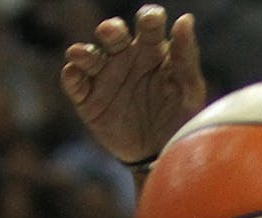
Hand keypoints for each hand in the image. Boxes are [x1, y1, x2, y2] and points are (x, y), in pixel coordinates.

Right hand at [60, 4, 206, 164]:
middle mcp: (126, 57)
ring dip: (84, 52)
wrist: (161, 155)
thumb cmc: (180, 118)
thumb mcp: (190, 91)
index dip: (148, 18)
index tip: (150, 20)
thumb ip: (187, 56)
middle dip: (110, 30)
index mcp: (153, 50)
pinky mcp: (88, 99)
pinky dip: (71, 75)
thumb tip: (185, 19)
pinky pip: (74, 82)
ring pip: (89, 54)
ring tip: (82, 55)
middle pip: (114, 34)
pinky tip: (74, 73)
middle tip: (111, 32)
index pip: (149, 24)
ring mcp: (105, 76)